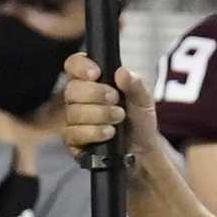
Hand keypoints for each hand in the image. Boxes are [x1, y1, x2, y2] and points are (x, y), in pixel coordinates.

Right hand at [61, 53, 164, 172]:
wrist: (143, 151)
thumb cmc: (139, 123)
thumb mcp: (144, 101)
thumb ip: (135, 84)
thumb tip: (122, 71)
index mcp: (92, 83)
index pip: (73, 65)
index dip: (80, 66)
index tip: (96, 73)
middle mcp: (78, 100)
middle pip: (71, 89)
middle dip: (96, 94)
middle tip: (116, 101)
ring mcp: (73, 120)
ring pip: (73, 112)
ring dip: (100, 115)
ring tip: (118, 119)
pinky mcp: (73, 141)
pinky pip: (74, 133)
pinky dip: (94, 132)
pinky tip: (109, 133)